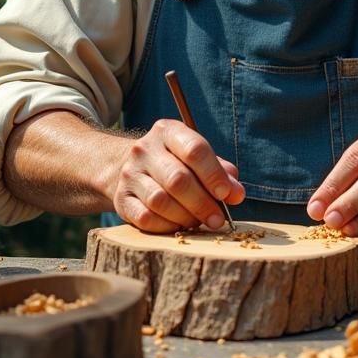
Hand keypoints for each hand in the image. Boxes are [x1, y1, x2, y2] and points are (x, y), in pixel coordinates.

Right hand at [113, 119, 244, 232]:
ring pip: (161, 201)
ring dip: (186, 217)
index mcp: (168, 131)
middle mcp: (145, 149)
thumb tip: (237, 193)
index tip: (227, 195)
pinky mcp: (120, 199)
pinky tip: (178, 227)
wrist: (127, 168)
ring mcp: (129, 173)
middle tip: (217, 219)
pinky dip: (167, 227)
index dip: (214, 175)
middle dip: (202, 203)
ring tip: (199, 222)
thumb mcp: (196, 158)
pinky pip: (146, 218)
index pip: (194, 150)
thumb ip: (220, 172)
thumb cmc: (174, 163)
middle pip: (178, 179)